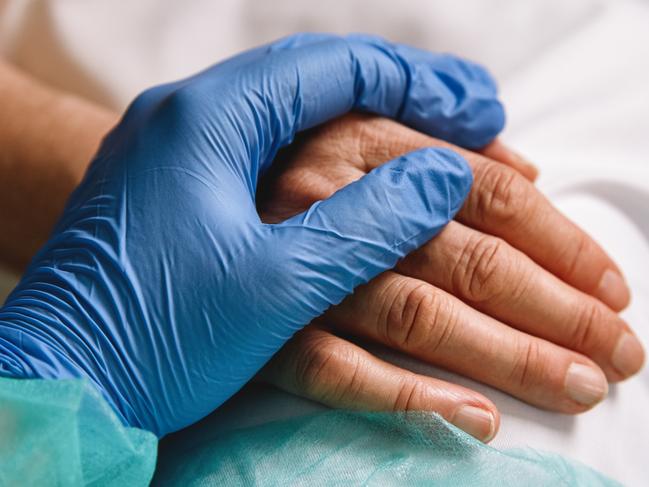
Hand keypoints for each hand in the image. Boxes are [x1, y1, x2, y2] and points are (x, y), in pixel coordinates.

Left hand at [0, 34, 503, 435]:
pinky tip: (356, 172)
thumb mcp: (275, 286)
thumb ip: (366, 225)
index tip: (481, 109)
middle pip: (316, 81)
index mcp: (207, 120)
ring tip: (431, 140)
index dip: (418, 81)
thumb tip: (443, 177)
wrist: (59, 378)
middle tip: (472, 117)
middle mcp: (187, 118)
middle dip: (400, 94)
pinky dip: (323, 157)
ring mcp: (178, 151)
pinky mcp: (176, 190)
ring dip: (364, 123)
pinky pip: (267, 151)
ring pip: (293, 115)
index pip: (333, 68)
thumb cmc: (154, 338)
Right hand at [258, 114, 644, 441]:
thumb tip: (525, 173)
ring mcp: (295, 272)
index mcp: (358, 143)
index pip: (485, 192)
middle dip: (556, 309)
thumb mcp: (349, 131)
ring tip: (574, 385)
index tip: (609, 286)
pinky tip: (475, 420)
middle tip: (614, 350)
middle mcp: (330, 202)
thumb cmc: (272, 168)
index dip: (560, 240)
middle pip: (469, 259)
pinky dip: (409, 397)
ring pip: (420, 316)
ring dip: (508, 356)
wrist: (165, 212)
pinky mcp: (263, 334)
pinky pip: (338, 371)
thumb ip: (436, 148)